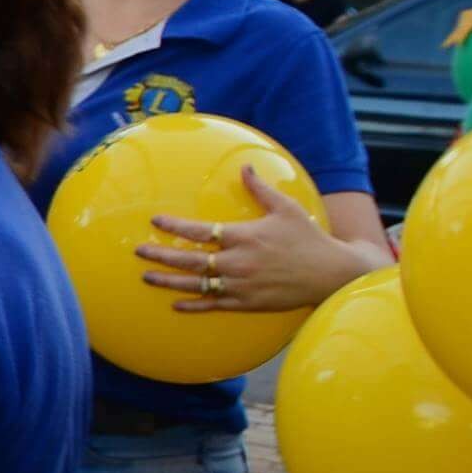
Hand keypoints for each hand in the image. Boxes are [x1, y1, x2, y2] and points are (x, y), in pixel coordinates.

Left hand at [139, 169, 377, 315]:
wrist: (333, 274)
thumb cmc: (309, 238)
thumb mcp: (286, 208)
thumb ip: (260, 188)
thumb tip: (245, 166)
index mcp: (244, 237)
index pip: (199, 231)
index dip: (174, 227)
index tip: (155, 221)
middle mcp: (238, 262)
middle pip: (190, 261)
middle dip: (161, 256)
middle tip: (138, 251)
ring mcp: (242, 285)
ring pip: (197, 285)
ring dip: (169, 282)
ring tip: (147, 277)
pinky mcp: (249, 303)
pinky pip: (215, 305)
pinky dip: (194, 306)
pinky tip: (176, 305)